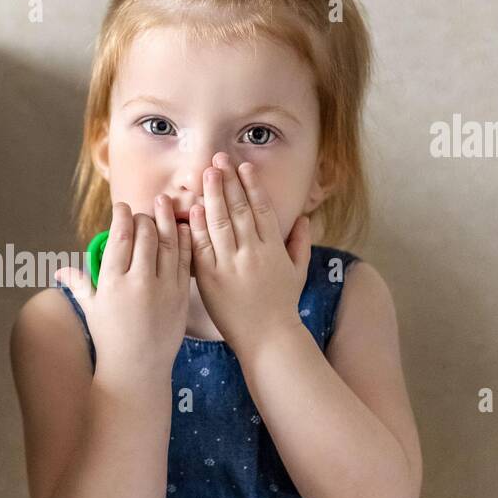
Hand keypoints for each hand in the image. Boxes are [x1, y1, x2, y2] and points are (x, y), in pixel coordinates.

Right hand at [55, 198, 191, 381]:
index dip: (122, 216)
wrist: (138, 368)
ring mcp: (163, 288)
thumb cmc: (110, 338)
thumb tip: (60, 271)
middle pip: (144, 235)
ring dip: (165, 220)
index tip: (122, 207)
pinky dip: (184, 240)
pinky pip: (184, 259)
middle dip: (144, 217)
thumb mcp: (91, 309)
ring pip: (167, 242)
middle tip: (143, 211)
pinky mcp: (181, 295)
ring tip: (164, 204)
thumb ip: (79, 284)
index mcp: (112, 282)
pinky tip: (181, 228)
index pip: (119, 236)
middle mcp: (138, 282)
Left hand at [188, 152, 311, 359]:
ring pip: (221, 223)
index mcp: (273, 248)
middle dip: (228, 181)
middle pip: (239, 209)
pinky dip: (197, 227)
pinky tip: (193, 209)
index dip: (252, 185)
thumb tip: (304, 219)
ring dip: (213, 195)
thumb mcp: (297, 273)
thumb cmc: (282, 306)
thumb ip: (300, 244)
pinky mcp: (212, 279)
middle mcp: (253, 252)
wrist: (268, 338)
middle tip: (218, 159)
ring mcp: (231, 265)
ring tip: (206, 174)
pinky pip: (203, 248)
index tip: (243, 166)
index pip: (261, 209)